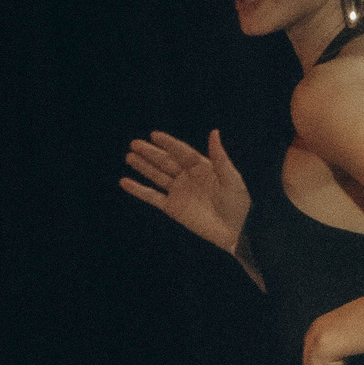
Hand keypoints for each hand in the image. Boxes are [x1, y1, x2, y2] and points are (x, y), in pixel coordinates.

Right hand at [121, 128, 250, 255]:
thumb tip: (214, 132)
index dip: (169, 143)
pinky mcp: (173, 208)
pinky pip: (152, 197)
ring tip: (130, 156)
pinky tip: (125, 182)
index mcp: (202, 168)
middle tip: (135, 143)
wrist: (236, 232)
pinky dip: (138, 190)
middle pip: (166, 161)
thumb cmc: (238, 204)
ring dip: (143, 166)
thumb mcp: (231, 179)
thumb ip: (219, 157)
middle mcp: (188, 177)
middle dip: (151, 153)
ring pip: (157, 176)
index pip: (182, 152)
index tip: (155, 135)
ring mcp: (179, 192)